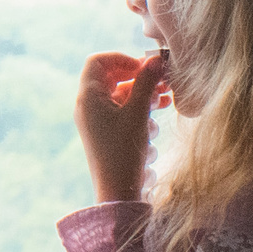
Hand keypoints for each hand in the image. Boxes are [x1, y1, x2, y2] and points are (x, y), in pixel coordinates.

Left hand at [75, 50, 166, 203]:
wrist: (117, 192)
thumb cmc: (124, 150)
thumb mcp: (138, 113)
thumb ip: (146, 83)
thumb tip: (155, 59)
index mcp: (88, 96)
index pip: (98, 61)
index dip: (122, 59)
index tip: (145, 67)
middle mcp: (88, 106)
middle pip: (112, 78)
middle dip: (138, 79)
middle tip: (163, 82)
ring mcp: (96, 120)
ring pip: (121, 97)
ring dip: (143, 97)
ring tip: (164, 102)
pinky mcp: (106, 134)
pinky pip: (122, 114)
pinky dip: (139, 113)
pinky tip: (155, 124)